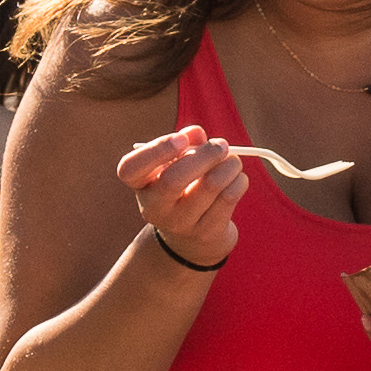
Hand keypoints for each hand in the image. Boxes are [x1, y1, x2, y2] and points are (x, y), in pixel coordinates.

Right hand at [116, 125, 246, 269]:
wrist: (192, 236)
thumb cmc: (184, 186)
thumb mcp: (177, 163)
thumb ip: (185, 142)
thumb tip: (196, 133)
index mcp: (140, 185)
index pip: (131, 169)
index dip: (156, 150)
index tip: (181, 139)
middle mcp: (154, 208)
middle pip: (174, 179)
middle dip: (205, 155)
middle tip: (222, 145)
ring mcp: (180, 224)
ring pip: (210, 185)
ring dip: (229, 165)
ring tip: (233, 161)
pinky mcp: (206, 233)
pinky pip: (228, 198)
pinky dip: (239, 180)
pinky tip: (236, 178)